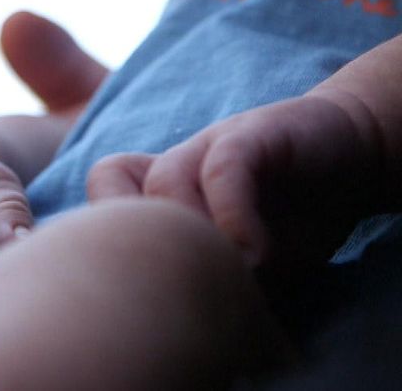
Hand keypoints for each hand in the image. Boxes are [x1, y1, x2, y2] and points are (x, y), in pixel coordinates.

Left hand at [87, 92, 383, 269]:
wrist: (347, 157)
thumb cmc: (290, 219)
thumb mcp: (244, 262)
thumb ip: (208, 278)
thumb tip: (178, 316)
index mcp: (164, 192)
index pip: (103, 193)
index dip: (109, 234)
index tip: (149, 283)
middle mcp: (176, 167)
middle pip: (117, 204)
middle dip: (149, 255)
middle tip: (191, 294)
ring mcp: (209, 146)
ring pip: (164, 187)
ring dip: (195, 240)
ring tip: (236, 276)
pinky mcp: (251, 135)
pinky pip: (223, 171)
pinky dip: (234, 216)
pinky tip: (260, 255)